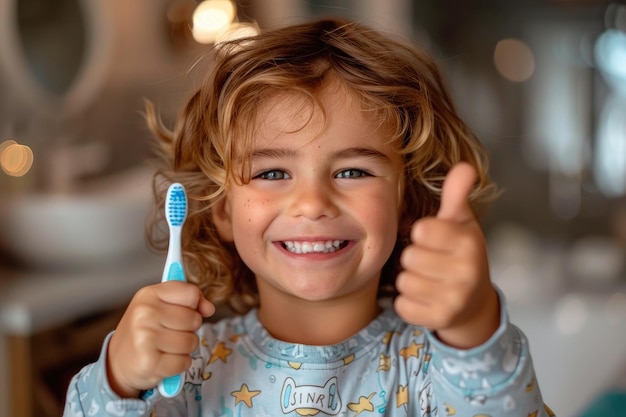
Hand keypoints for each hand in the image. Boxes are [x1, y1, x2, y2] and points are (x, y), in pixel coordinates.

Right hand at [106, 281, 214, 396]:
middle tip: (171, 333)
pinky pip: (184, 362)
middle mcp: (145, 313)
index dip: (194, 305)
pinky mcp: (149, 362)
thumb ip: (188, 300)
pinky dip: (180, 364)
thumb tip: (209, 308)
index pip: (191, 294)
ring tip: (167, 347)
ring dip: (185, 348)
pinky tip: (165, 360)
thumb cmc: (145, 329)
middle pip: (194, 319)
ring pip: (192, 342)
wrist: (119, 361)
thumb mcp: (160, 305)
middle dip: (189, 329)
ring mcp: (145, 338)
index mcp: (149, 294)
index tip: (185, 311)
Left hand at [394, 162, 498, 348]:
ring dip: (410, 280)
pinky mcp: (439, 320)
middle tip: (432, 263)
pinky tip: (426, 299)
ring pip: (403, 281)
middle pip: (409, 256)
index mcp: (470, 243)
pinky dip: (408, 302)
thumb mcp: (461, 223)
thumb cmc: (461, 255)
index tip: (435, 240)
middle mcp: (466, 272)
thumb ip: (456, 195)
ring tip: (429, 280)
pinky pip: (402, 305)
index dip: (423, 234)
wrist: (474, 304)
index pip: (422, 230)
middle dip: (415, 258)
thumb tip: (465, 166)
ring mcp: (454, 299)